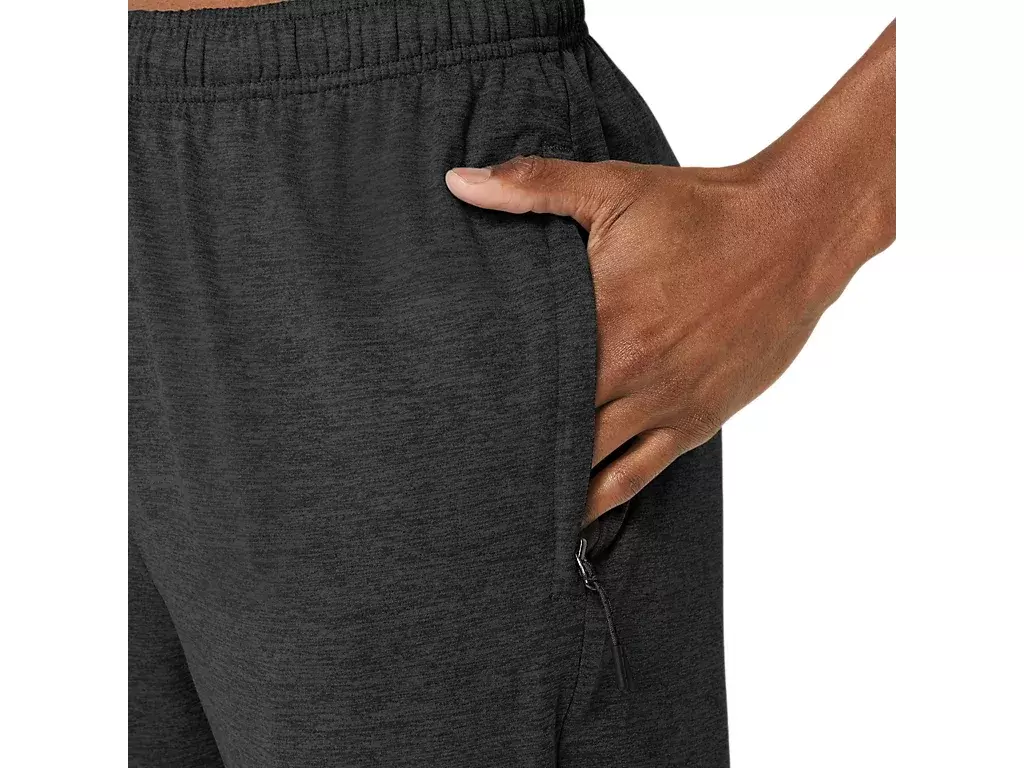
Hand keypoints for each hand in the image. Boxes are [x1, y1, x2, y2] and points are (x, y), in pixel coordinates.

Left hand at [446, 149, 889, 523]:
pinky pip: (639, 475)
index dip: (483, 403)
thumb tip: (458, 181)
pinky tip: (575, 521)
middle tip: (460, 480)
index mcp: (600, 317)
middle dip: (510, 453)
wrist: (794, 232)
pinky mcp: (695, 421)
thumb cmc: (703, 209)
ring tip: (506, 515)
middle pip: (552, 429)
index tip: (445, 424)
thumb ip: (533, 186)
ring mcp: (663, 402)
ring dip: (552, 488)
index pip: (524, 375)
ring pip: (592, 465)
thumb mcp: (615, 187)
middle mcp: (628, 371)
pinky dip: (603, 499)